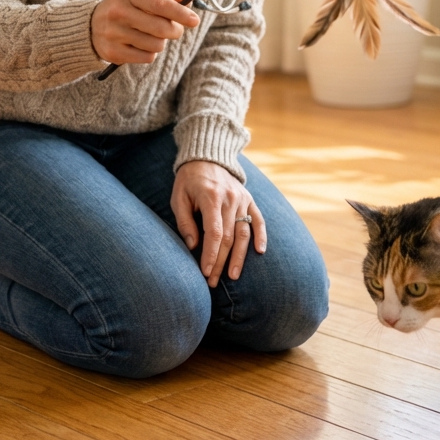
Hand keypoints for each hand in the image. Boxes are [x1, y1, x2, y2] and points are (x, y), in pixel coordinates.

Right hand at [90, 0, 198, 64]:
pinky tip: (139, 45)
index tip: (195, 20)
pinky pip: (147, 58)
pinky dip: (150, 53)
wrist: (90, 26)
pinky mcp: (113, 52)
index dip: (181, 14)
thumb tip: (187, 1)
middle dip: (175, 31)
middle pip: (161, 28)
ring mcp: (114, 33)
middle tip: (174, 30)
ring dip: (160, 43)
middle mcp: (119, 12)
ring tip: (150, 36)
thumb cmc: (124, 8)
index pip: (161, 5)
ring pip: (156, 45)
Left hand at [171, 161, 266, 286]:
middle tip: (212, 281)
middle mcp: (230, 199)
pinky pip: (259, 220)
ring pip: (244, 233)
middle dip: (220, 262)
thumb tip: (193, 246)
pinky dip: (261, 236)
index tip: (205, 272)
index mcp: (211, 198)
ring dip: (239, 256)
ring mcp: (242, 199)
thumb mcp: (179, 198)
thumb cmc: (188, 181)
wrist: (207, 158)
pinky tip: (260, 252)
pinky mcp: (249, 199)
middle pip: (228, 237)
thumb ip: (185, 222)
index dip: (211, 254)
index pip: (214, 233)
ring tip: (234, 276)